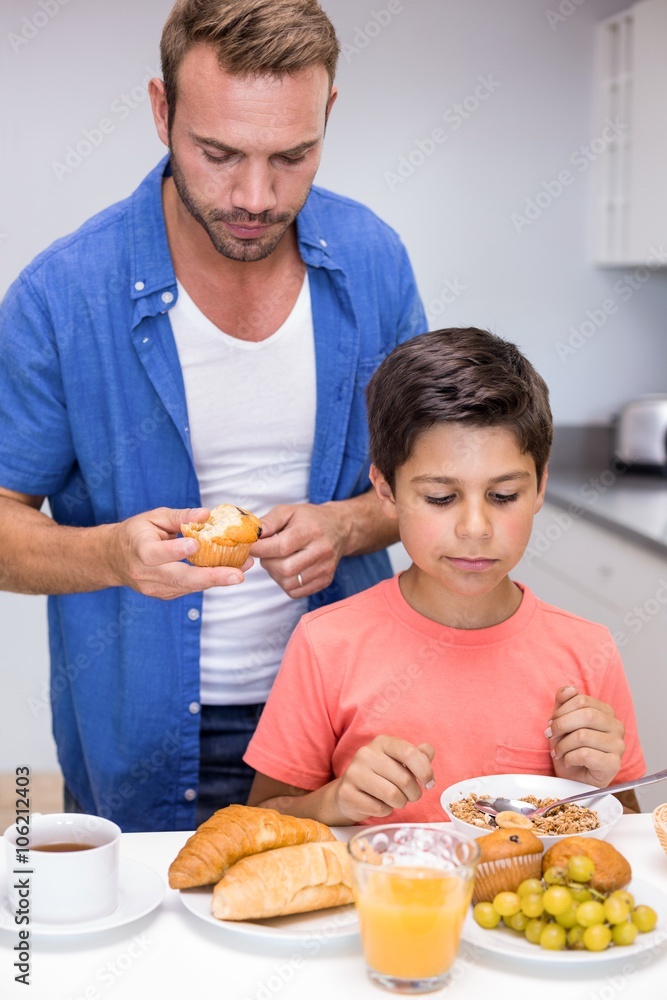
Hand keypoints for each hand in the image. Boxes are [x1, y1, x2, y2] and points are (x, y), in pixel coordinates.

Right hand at [109, 507, 251, 598]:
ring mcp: (156, 589)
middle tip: (238, 575)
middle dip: (212, 577)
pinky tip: (230, 570)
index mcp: (139, 550)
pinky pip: (191, 588)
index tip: (195, 545)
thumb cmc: (136, 533)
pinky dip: (210, 580)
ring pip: (190, 586)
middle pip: (180, 578)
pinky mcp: (166, 594)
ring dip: (218, 579)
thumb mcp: (153, 517)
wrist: (114, 559)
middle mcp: (147, 574)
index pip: (156, 554)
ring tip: (244, 568)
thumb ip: (179, 516)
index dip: (175, 551)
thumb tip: (206, 514)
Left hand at [251, 502, 347, 596]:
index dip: (260, 549)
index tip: (251, 547)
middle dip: (267, 563)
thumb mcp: (288, 511)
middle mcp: (321, 551)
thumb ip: (268, 522)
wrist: (339, 528)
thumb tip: (252, 535)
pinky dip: (285, 583)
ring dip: (275, 574)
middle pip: (284, 568)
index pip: (281, 546)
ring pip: (288, 582)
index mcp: (311, 531)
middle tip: (267, 553)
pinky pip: (296, 592)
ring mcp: (325, 568)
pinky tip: (288, 569)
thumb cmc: (309, 519)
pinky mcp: (325, 581)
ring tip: (278, 560)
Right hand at [333, 736, 434, 822]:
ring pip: (393, 795)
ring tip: (395, 800)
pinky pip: (379, 809)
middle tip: (410, 795)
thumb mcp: (399, 761)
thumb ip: (417, 755)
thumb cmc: (381, 776)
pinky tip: (378, 804)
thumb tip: (428, 752)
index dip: (425, 771)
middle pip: (405, 779)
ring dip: (400, 803)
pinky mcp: (346, 793)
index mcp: (382, 742)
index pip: (409, 753)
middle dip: (414, 793)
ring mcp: (354, 773)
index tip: (429, 783)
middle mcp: (366, 754)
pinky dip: (385, 811)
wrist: (350, 792)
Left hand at [546, 686, 624, 786]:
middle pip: (586, 715)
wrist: (574, 779)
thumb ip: (564, 703)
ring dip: (563, 744)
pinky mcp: (614, 764)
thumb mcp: (563, 723)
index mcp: (606, 713)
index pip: (582, 700)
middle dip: (561, 725)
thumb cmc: (570, 750)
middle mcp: (617, 727)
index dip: (561, 710)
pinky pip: (586, 754)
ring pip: (583, 735)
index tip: (551, 722)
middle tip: (550, 735)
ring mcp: (618, 746)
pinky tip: (568, 761)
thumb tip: (568, 689)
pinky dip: (569, 758)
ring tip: (557, 751)